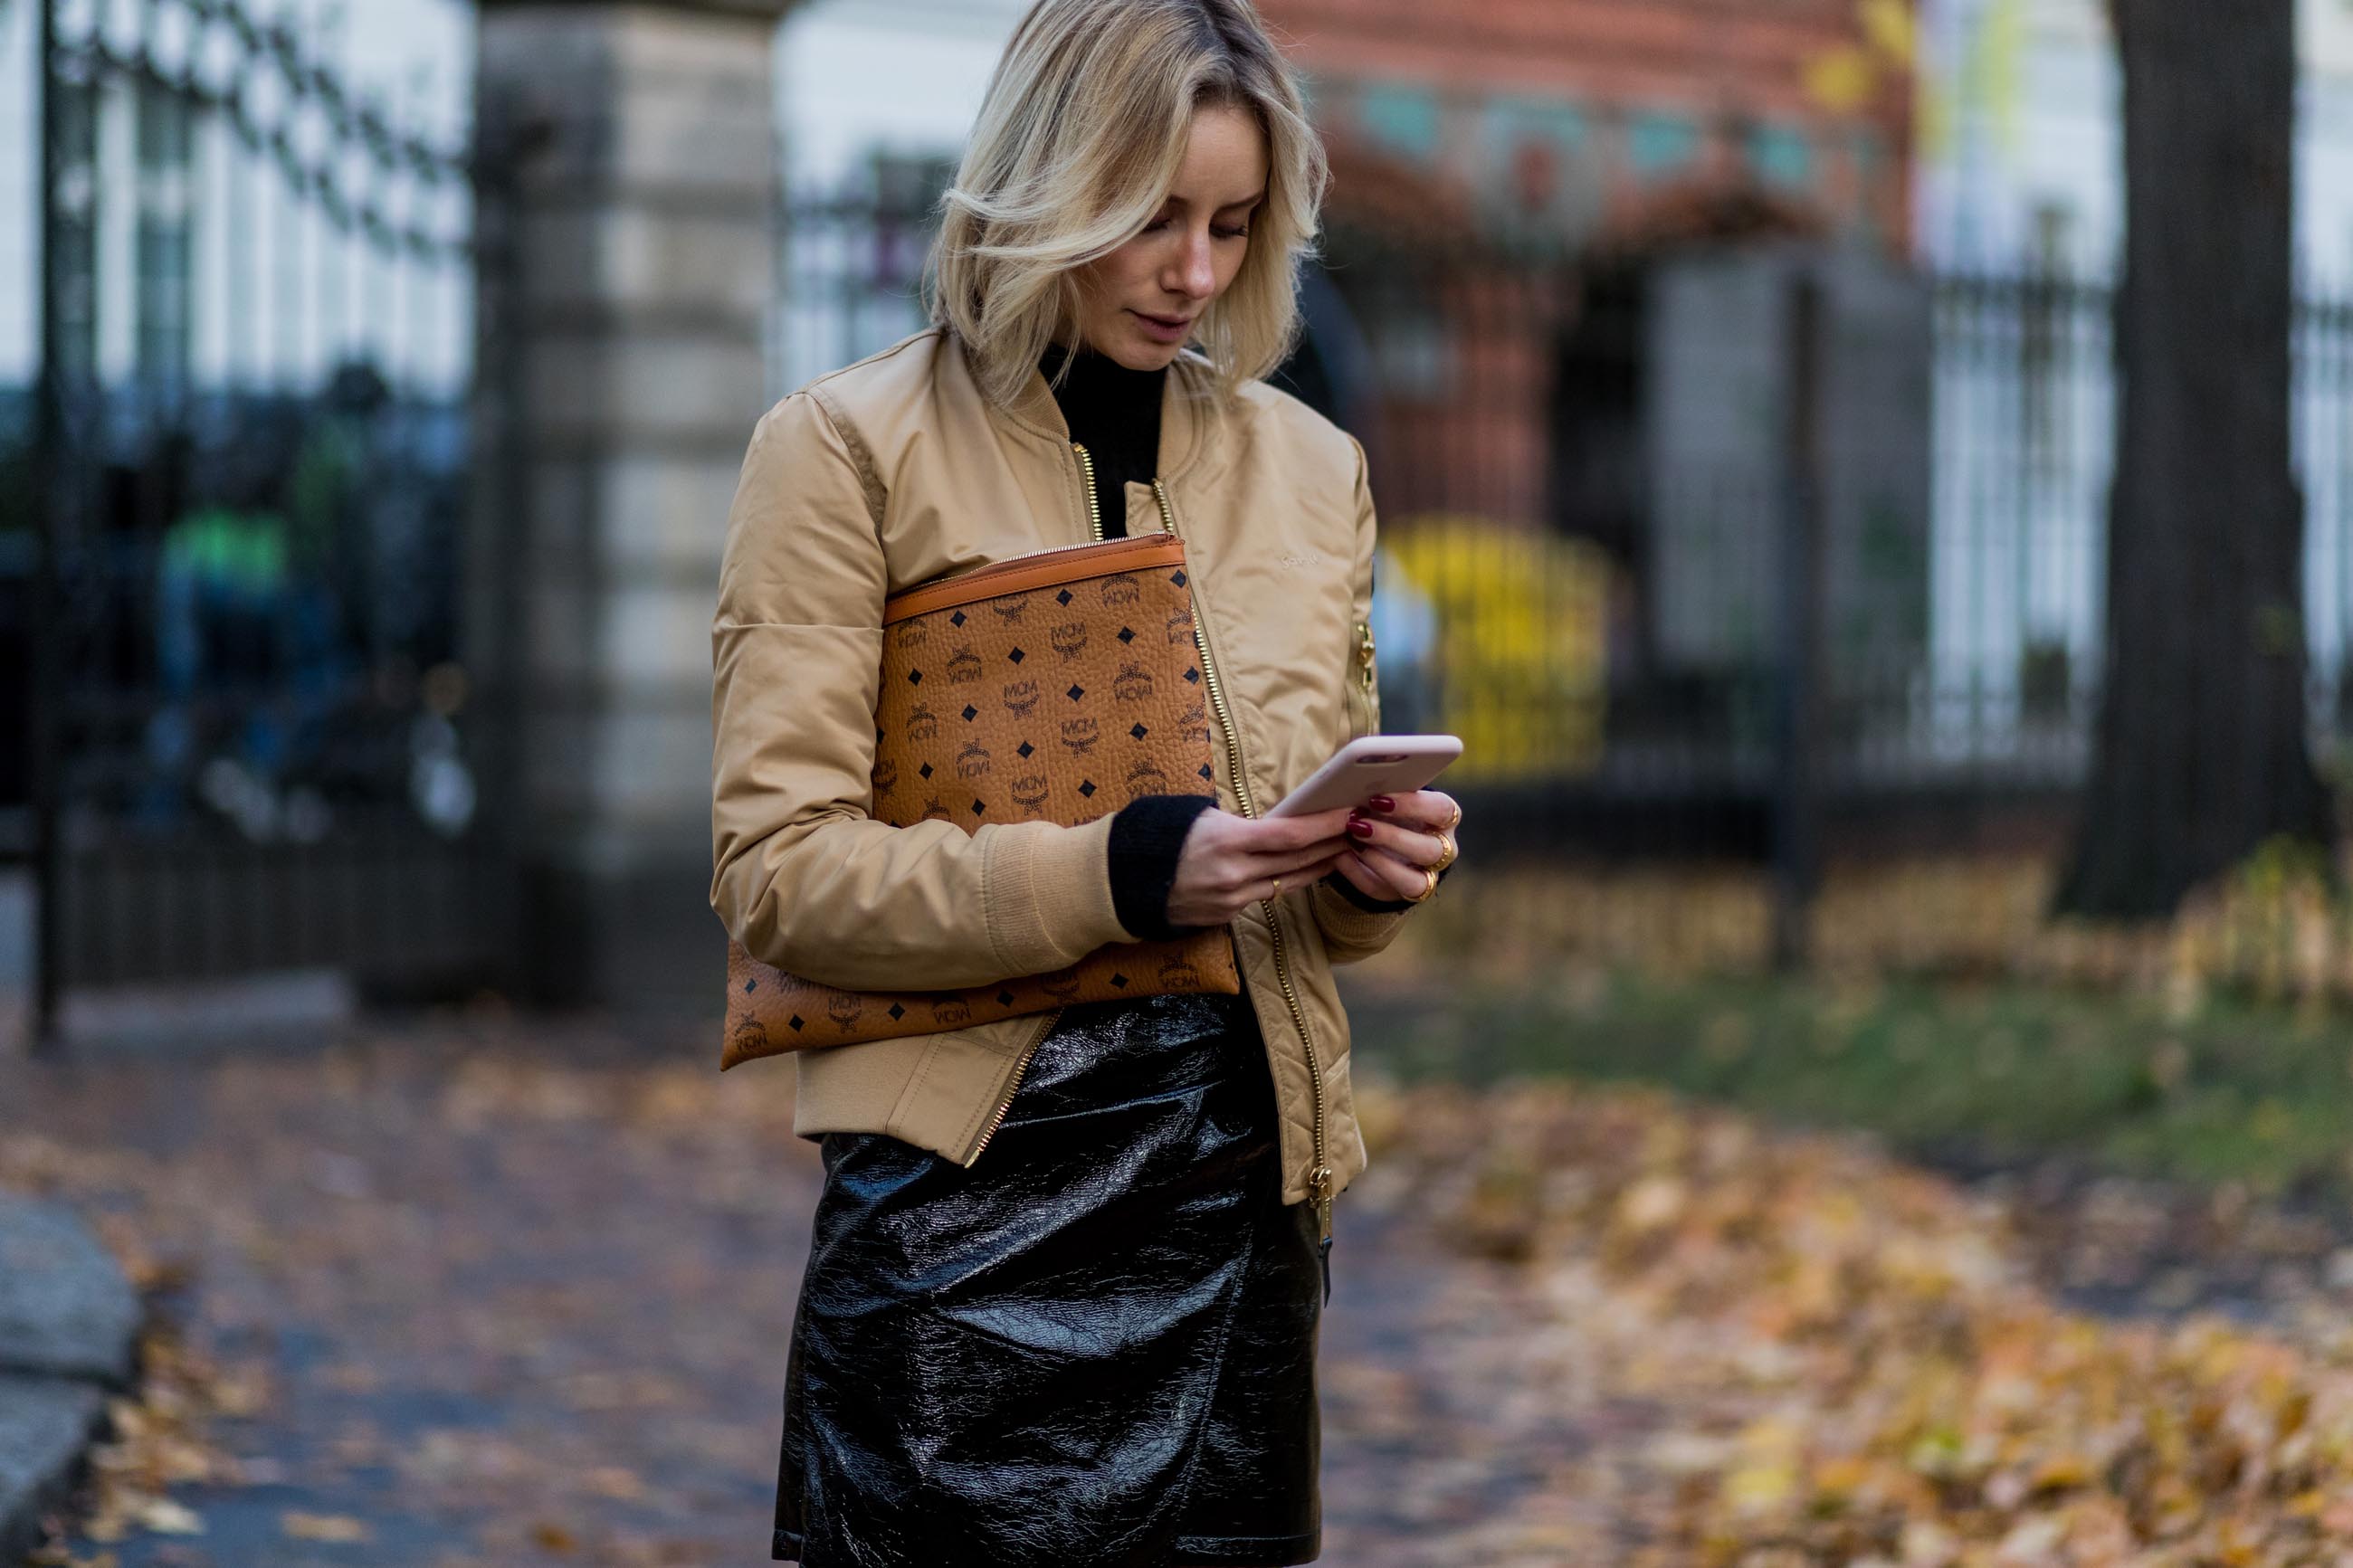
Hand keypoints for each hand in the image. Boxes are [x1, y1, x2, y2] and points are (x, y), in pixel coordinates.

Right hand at [1166, 806, 1354, 927]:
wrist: (1122, 881)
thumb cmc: (1159, 837)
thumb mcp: (1200, 816)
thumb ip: (1240, 822)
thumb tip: (1276, 821)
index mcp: (1228, 841)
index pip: (1291, 835)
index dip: (1325, 826)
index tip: (1349, 813)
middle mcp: (1234, 875)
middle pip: (1297, 861)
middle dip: (1332, 845)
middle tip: (1359, 830)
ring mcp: (1231, 900)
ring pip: (1287, 883)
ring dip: (1318, 866)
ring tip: (1342, 850)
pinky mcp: (1226, 916)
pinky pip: (1264, 896)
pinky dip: (1287, 881)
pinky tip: (1304, 870)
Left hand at [1327, 789, 1461, 904]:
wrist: (1385, 831)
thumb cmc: (1387, 802)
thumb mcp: (1389, 789)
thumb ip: (1381, 782)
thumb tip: (1355, 769)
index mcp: (1445, 815)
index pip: (1441, 810)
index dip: (1412, 805)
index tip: (1378, 798)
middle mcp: (1444, 848)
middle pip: (1430, 850)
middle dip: (1392, 837)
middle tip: (1358, 823)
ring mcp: (1427, 875)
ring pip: (1414, 881)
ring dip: (1379, 862)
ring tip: (1351, 842)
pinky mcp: (1401, 893)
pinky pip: (1382, 890)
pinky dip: (1358, 874)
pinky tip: (1339, 856)